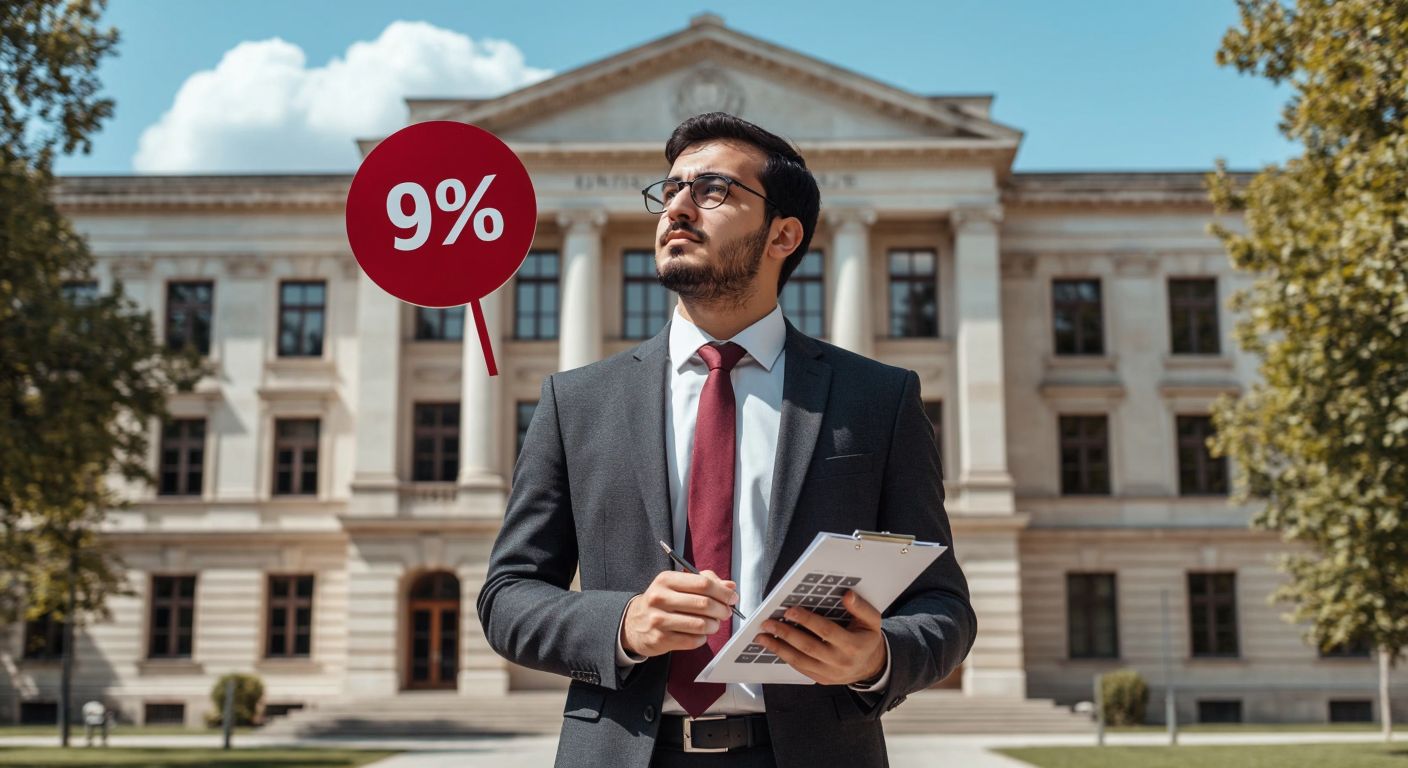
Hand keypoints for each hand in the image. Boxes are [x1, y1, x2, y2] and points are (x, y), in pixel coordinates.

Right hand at [622, 569, 738, 657]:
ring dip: (714, 625)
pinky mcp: (661, 639)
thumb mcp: (677, 584)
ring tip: (714, 624)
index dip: (722, 592)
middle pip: (704, 604)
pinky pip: (693, 640)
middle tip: (726, 612)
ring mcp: (659, 620)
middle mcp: (660, 598)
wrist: (634, 623)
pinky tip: (700, 634)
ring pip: (701, 624)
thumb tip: (730, 586)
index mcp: (666, 580)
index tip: (732, 598)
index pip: (703, 583)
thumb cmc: (662, 601)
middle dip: (722, 609)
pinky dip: (702, 638)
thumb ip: (704, 582)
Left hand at [755, 591, 886, 685]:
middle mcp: (840, 661)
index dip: (807, 620)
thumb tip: (847, 595)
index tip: (790, 611)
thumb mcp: (872, 621)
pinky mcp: (821, 679)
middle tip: (768, 623)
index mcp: (853, 645)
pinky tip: (774, 647)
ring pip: (800, 660)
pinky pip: (800, 668)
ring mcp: (830, 673)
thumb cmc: (868, 639)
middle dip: (785, 633)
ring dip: (778, 648)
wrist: (871, 666)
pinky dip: (785, 657)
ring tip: (762, 637)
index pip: (826, 631)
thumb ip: (861, 607)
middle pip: (808, 646)